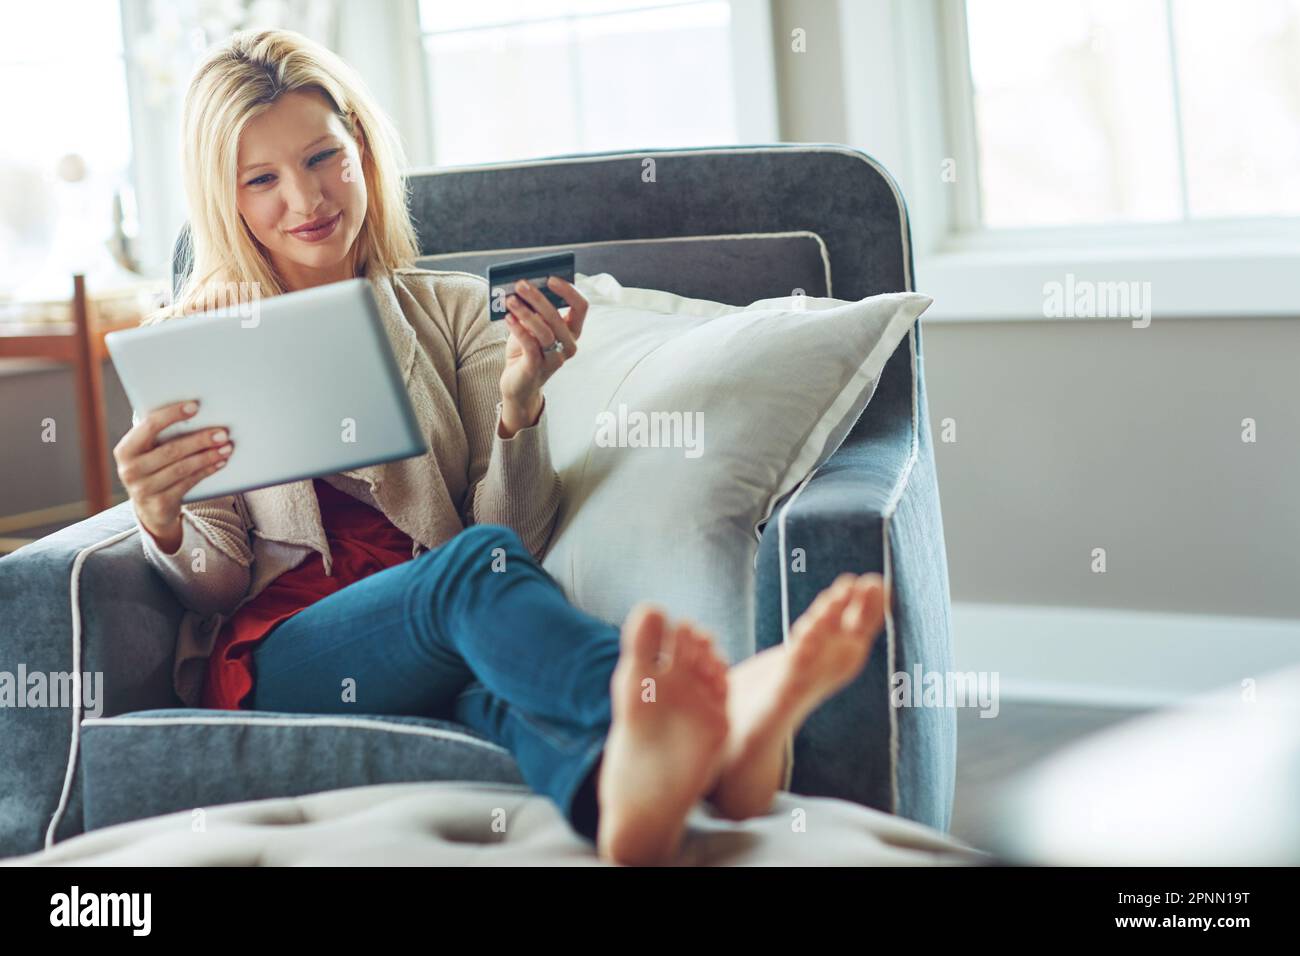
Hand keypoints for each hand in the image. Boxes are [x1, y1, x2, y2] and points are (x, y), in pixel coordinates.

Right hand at [114, 400, 234, 551]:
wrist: (150, 507)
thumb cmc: (154, 468)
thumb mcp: (149, 451)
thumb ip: (162, 434)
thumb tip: (196, 412)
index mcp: (125, 449)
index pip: (149, 426)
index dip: (173, 414)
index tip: (195, 406)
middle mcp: (130, 469)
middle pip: (171, 450)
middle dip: (200, 440)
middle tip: (222, 433)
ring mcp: (143, 489)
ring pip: (182, 468)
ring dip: (208, 456)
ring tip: (226, 447)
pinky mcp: (159, 504)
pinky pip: (188, 483)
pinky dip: (207, 471)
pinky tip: (220, 462)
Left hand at [498, 275, 587, 417]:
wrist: (518, 384)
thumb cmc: (526, 351)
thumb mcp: (532, 327)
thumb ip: (534, 310)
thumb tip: (524, 286)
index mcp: (572, 332)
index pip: (581, 307)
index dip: (568, 291)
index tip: (550, 278)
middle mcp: (568, 345)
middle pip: (558, 316)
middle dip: (538, 298)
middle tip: (520, 284)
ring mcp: (554, 358)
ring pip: (544, 330)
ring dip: (525, 312)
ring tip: (510, 300)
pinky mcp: (537, 368)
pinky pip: (530, 344)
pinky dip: (518, 328)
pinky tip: (508, 317)